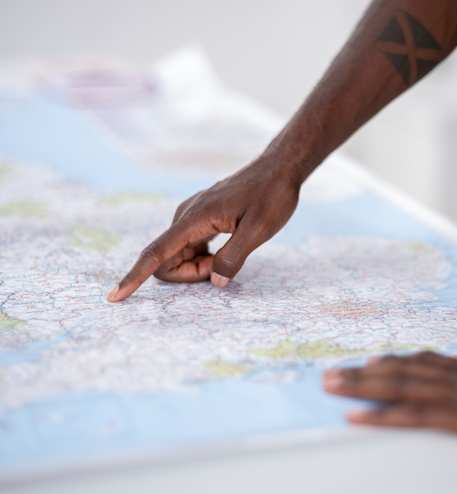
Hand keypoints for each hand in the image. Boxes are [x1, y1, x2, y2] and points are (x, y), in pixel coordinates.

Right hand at [107, 156, 300, 301]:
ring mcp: (192, 217)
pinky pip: (190, 247)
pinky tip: (227, 249)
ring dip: (199, 267)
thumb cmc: (271, 196)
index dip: (134, 276)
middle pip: (166, 260)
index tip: (115, 297)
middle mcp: (186, 216)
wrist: (278, 169)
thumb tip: (215, 282)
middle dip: (190, 274)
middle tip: (224, 266)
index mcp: (195, 218)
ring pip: (178, 255)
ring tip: (232, 253)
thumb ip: (234, 257)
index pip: (156, 252)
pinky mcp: (201, 219)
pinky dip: (204, 258)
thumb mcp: (259, 230)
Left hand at [323, 351, 456, 441]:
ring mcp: (456, 394)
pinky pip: (411, 415)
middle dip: (363, 373)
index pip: (428, 364)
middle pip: (402, 371)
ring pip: (397, 387)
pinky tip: (356, 416)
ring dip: (359, 387)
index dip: (396, 363)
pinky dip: (380, 415)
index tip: (373, 360)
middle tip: (331, 372)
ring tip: (330, 384)